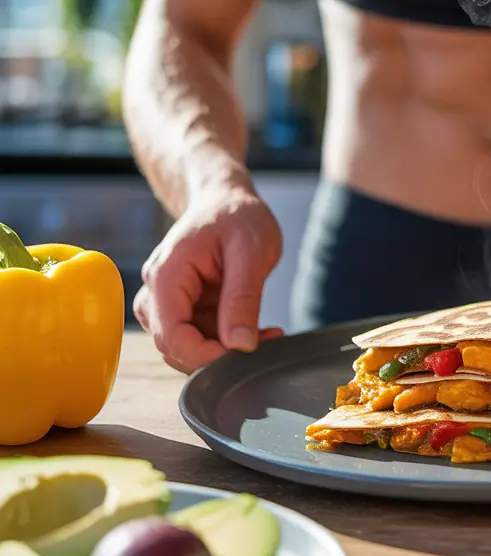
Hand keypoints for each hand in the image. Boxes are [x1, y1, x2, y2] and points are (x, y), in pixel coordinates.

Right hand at [134, 186, 284, 373]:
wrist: (226, 200)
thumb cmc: (237, 217)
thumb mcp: (250, 252)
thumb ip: (243, 299)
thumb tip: (240, 346)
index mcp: (166, 275)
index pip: (171, 336)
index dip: (204, 355)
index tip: (243, 353)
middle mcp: (156, 292)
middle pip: (175, 347)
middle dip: (219, 354)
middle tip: (267, 339)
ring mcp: (168, 302)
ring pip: (188, 347)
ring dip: (226, 349)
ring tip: (268, 332)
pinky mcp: (185, 308)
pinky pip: (201, 337)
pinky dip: (229, 341)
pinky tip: (259, 328)